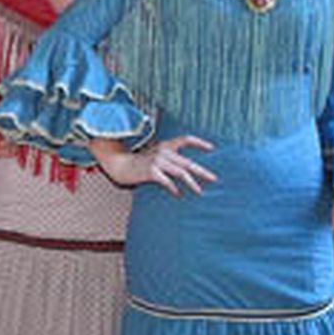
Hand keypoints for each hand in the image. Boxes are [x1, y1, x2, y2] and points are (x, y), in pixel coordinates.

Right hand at [98, 135, 216, 195]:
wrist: (119, 165)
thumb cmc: (138, 163)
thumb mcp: (153, 155)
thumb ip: (167, 159)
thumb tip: (183, 170)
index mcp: (165, 145)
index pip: (185, 139)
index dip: (199, 143)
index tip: (212, 148)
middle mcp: (163, 151)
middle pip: (187, 162)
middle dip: (202, 171)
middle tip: (214, 178)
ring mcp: (157, 161)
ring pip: (181, 172)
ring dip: (192, 183)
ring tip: (199, 192)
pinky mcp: (151, 171)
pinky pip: (167, 181)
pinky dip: (174, 188)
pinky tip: (178, 194)